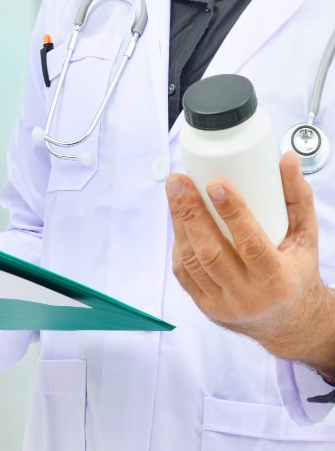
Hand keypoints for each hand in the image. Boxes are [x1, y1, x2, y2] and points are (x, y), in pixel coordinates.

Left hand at [167, 152, 334, 373]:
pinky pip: (184, 273)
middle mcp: (248, 296)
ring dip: (179, 224)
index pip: (250, 243)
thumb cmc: (296, 273)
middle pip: (212, 251)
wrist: (287, 322)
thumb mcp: (306, 238)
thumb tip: (286, 159)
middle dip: (191, 212)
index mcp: (277, 280)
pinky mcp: (204, 306)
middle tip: (179, 182)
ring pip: (192, 261)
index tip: (215, 182)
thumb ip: (297, 198)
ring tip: (175, 193)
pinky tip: (177, 221)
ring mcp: (222, 304)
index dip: (232, 212)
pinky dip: (178, 244)